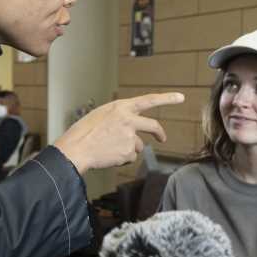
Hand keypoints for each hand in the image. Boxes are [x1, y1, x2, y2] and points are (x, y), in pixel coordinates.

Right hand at [53, 92, 184, 172]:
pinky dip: (122, 158)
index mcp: (121, 107)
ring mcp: (130, 136)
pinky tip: (109, 155)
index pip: (149, 100)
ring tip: (109, 149)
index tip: (180, 97)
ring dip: (129, 149)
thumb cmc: (84, 132)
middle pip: (153, 126)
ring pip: (138, 145)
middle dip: (160, 133)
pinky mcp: (128, 152)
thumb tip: (132, 124)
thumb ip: (119, 116)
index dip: (167, 98)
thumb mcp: (101, 115)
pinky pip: (130, 157)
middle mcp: (129, 120)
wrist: (76, 149)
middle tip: (162, 138)